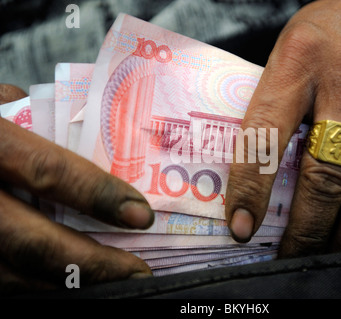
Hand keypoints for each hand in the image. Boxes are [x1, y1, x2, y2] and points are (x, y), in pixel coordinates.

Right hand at [0, 85, 153, 294]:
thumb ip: (23, 116)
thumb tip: (77, 137)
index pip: (47, 171)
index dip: (98, 196)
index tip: (140, 215)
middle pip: (32, 242)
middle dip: (92, 264)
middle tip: (137, 269)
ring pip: (9, 277)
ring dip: (65, 285)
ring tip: (107, 281)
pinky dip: (30, 287)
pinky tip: (59, 283)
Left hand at [225, 0, 340, 256]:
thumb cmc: (327, 36)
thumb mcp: (287, 58)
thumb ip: (274, 112)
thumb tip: (256, 182)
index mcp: (300, 57)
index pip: (267, 136)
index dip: (252, 190)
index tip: (242, 226)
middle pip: (327, 172)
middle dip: (309, 227)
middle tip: (294, 253)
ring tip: (331, 255)